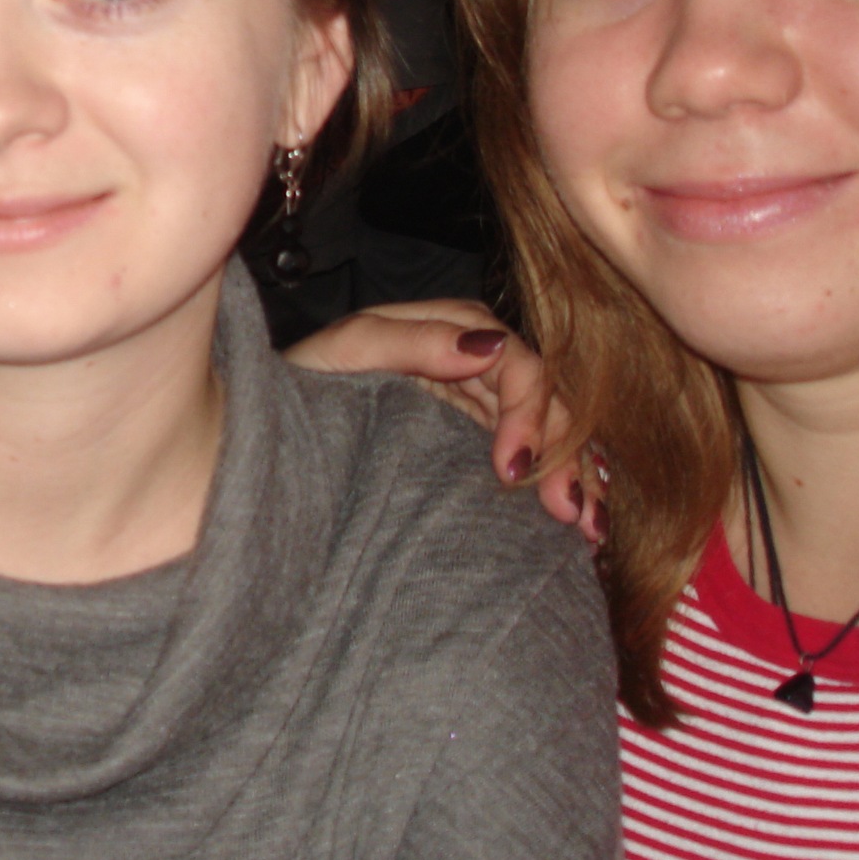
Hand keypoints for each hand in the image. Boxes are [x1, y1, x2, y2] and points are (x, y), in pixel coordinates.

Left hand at [284, 301, 604, 544]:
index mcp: (452, 330)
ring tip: (589, 528)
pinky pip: (532, 461)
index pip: (517, 362)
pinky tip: (579, 527)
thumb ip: (413, 340)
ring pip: (550, 433)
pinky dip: (559, 487)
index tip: (513, 468)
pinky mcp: (472, 446)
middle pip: (546, 401)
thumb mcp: (345, 351)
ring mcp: (478, 408)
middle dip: (565, 453)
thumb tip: (489, 346)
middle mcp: (476, 365)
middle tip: (569, 512)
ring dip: (576, 476)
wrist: (268, 429)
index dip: (528, 411)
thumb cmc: (302, 380)